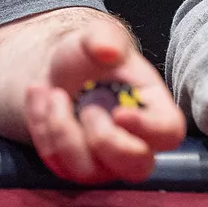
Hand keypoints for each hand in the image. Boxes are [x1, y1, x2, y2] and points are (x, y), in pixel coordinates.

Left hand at [23, 19, 185, 183]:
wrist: (61, 67)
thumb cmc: (92, 55)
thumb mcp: (99, 35)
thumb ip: (105, 37)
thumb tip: (107, 50)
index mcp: (154, 111)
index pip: (168, 133)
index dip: (148, 128)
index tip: (119, 112)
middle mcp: (135, 143)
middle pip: (136, 168)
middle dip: (103, 139)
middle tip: (86, 107)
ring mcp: (104, 160)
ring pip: (89, 172)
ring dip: (62, 130)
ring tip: (54, 93)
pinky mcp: (72, 164)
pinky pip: (55, 161)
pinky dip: (41, 125)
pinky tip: (39, 94)